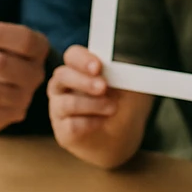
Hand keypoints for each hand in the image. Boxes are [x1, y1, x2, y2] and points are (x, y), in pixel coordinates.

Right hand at [47, 45, 151, 167]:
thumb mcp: (132, 85)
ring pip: (66, 103)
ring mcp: (60, 109)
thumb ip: (127, 72)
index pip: (73, 56)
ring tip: (112, 108)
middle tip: (103, 87)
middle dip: (84, 81)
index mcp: (80, 68)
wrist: (125, 136)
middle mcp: (64, 86)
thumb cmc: (124, 104)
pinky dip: (90, 123)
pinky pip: (71, 125)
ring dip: (92, 104)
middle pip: (62, 76)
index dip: (82, 59)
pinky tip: (101, 123)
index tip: (98, 67)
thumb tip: (128, 60)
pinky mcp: (63, 131)